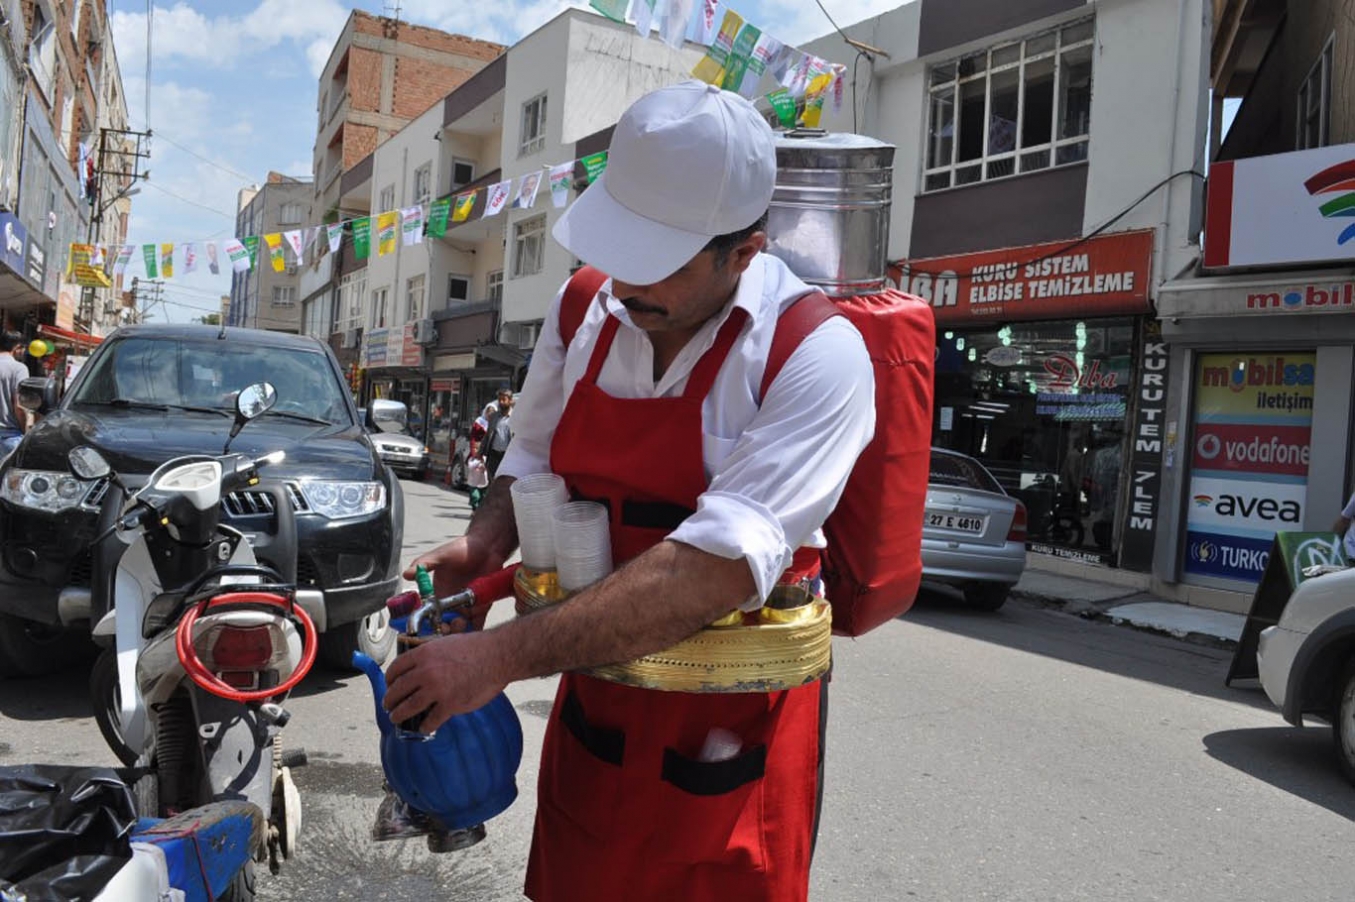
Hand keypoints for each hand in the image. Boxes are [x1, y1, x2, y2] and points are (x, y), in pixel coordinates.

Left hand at [383, 631, 509, 732]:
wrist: (498, 656)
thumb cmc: (477, 648)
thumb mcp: (446, 643)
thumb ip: (430, 655)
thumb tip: (420, 666)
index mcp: (424, 654)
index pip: (395, 668)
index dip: (389, 679)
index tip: (389, 686)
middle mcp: (426, 672)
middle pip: (397, 690)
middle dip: (389, 700)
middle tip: (388, 705)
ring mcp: (437, 690)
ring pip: (408, 708)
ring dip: (399, 715)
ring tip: (396, 718)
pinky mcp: (450, 705)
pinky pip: (431, 720)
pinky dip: (425, 726)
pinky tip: (424, 727)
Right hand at [403, 535, 504, 627]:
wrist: (488, 545)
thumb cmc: (464, 548)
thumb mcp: (441, 555)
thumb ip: (424, 564)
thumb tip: (407, 574)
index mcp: (437, 593)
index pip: (427, 614)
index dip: (426, 624)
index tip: (427, 627)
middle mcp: (450, 603)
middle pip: (443, 626)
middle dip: (443, 632)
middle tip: (446, 627)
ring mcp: (466, 606)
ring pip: (459, 628)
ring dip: (458, 632)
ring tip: (461, 623)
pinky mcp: (482, 607)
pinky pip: (477, 624)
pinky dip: (474, 631)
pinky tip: (473, 631)